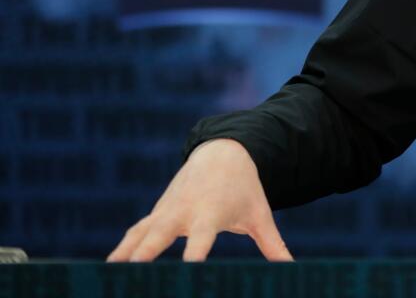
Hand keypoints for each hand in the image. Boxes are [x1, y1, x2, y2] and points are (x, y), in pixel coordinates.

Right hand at [107, 138, 292, 262]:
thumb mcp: (261, 215)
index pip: (199, 242)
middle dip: (143, 259)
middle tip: (130, 279)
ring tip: (106, 279)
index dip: (192, 259)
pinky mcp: (156, 213)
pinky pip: (134, 233)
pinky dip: (121, 250)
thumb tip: (292, 269)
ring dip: (123, 256)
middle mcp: (183, 213)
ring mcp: (166, 211)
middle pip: (158, 238)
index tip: (187, 276)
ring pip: (139, 235)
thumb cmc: (246, 190)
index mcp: (210, 215)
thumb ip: (274, 245)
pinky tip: (106, 271)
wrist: (223, 153)